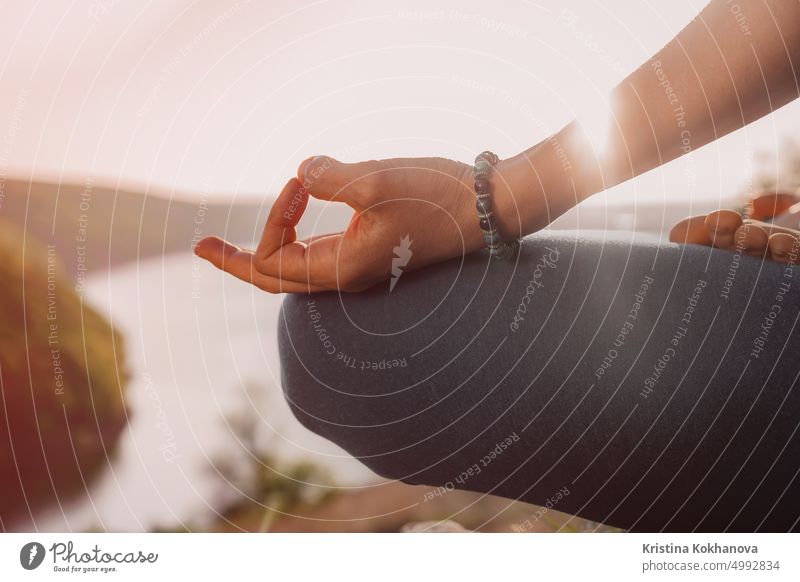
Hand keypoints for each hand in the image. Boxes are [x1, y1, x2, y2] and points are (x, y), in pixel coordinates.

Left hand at [194, 155, 523, 292]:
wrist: (486, 210)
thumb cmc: (439, 198)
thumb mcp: (381, 181)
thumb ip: (332, 176)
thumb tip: (302, 170)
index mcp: (343, 270)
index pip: (277, 262)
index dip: (272, 222)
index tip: (299, 184)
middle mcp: (346, 275)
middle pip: (275, 279)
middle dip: (237, 260)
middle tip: (201, 245)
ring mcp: (358, 265)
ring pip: (295, 269)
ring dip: (262, 250)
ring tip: (226, 242)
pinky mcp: (370, 249)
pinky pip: (317, 254)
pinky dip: (292, 238)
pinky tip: (290, 219)